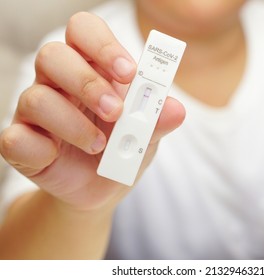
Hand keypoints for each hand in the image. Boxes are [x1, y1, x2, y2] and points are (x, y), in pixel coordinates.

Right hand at [0, 12, 184, 212]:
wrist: (104, 188)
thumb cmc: (123, 150)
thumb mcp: (146, 136)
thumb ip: (157, 120)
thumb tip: (176, 109)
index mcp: (91, 69)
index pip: (83, 31)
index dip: (103, 44)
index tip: (129, 73)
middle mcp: (59, 83)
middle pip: (53, 55)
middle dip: (87, 82)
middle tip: (115, 111)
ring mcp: (36, 112)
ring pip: (35, 97)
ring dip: (72, 123)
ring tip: (100, 146)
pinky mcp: (22, 143)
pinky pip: (16, 137)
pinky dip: (40, 148)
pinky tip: (58, 157)